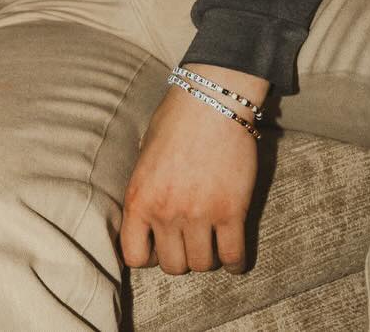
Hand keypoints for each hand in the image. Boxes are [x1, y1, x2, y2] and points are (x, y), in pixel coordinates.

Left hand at [120, 65, 267, 274]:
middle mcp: (165, 212)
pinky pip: (233, 256)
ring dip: (207, 259)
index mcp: (138, 198)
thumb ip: (145, 190)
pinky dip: (234, 263)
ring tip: (210, 245)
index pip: (134, 256)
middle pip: (173, 266)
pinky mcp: (232, 212)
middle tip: (188, 244)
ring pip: (203, 265)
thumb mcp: (143, 158)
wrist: (209, 102)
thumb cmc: (173, 123)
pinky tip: (232, 258)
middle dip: (181, 258)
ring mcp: (199, 215)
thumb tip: (147, 215)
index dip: (148, 256)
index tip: (158, 248)